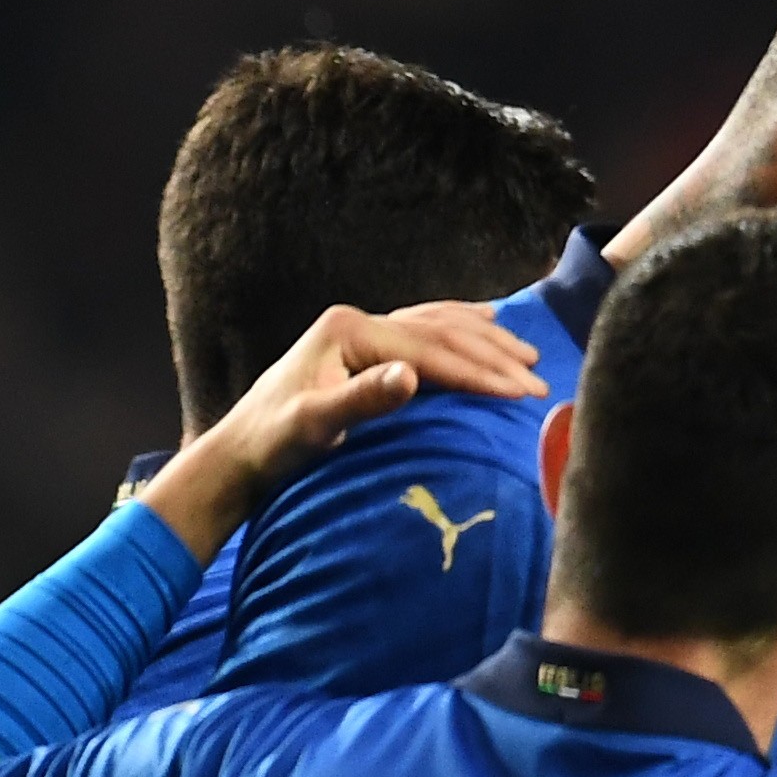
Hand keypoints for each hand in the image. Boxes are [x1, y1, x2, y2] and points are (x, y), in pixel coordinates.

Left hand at [136, 299, 550, 555]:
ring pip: (436, 325)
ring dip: (483, 339)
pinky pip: (422, 330)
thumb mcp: (313, 427)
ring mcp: (358, 331)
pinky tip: (482, 325)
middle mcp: (356, 322)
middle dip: (492, 356)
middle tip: (539, 381)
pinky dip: (457, 328)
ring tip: (527, 354)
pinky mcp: (360, 348)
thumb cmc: (271, 446)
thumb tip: (411, 376)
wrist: (237, 455)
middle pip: (439, 332)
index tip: (522, 392)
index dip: (478, 371)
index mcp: (348, 331)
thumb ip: (361, 400)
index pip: (429, 350)